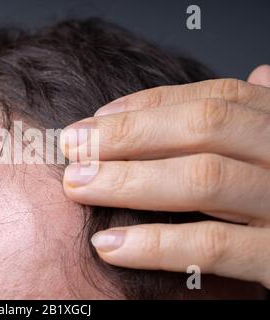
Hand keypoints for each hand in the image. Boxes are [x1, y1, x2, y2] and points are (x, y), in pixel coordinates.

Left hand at [60, 65, 269, 287]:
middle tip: (71, 148)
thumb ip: (259, 118)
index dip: (146, 106)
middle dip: (128, 135)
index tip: (93, 120)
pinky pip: (213, 248)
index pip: (213, 98)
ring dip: (128, 182)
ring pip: (204, 179)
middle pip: (204, 127)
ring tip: (76, 186)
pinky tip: (108, 246)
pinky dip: (154, 245)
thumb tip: (260, 71)